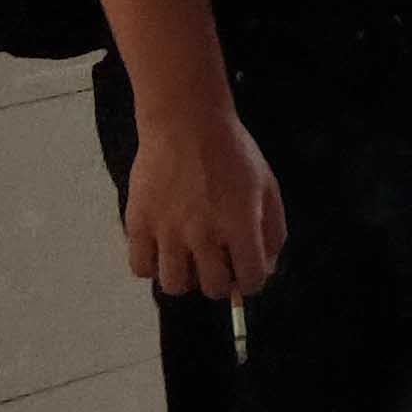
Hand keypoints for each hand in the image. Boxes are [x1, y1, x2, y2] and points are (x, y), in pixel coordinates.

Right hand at [121, 100, 285, 303]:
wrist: (186, 124)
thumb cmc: (232, 154)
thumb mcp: (268, 187)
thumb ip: (273, 232)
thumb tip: (265, 270)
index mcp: (241, 224)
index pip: (250, 279)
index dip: (251, 283)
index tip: (245, 274)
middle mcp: (203, 233)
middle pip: (212, 288)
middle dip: (220, 282)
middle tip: (217, 264)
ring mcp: (167, 230)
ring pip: (174, 285)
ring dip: (185, 279)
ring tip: (188, 259)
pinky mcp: (138, 223)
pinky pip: (140, 267)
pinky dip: (152, 265)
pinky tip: (162, 249)